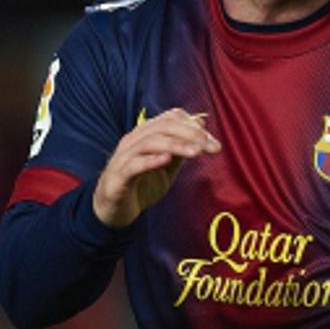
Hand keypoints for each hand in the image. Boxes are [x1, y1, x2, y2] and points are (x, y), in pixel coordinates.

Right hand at [93, 108, 220, 227]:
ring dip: (176, 145)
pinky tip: (167, 159)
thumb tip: (201, 125)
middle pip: (162, 127)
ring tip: (197, 152)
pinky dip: (150, 160)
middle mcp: (133, 141)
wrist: (116, 209)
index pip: (170, 119)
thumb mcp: (168, 166)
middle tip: (212, 147)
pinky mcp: (118, 177)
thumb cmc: (143, 184)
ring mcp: (123, 158)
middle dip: (191, 134)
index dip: (193, 126)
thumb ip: (182, 147)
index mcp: (145, 135)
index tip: (213, 142)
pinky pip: (133, 165)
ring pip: (149, 142)